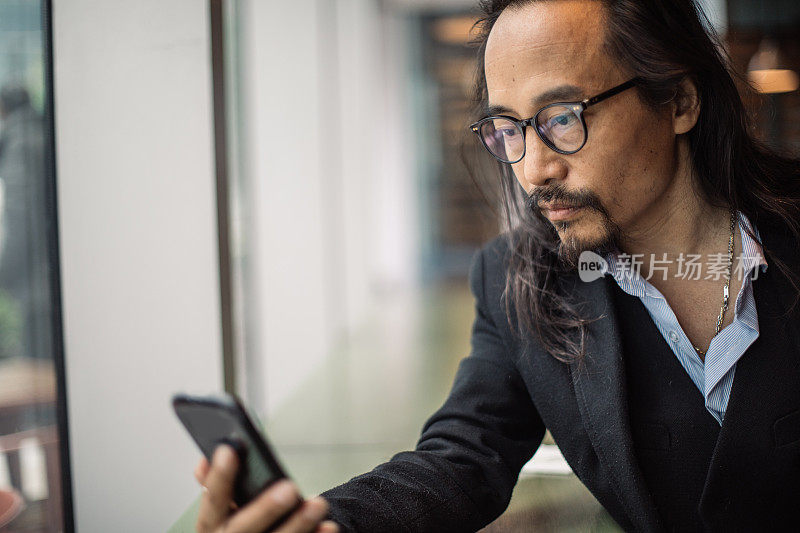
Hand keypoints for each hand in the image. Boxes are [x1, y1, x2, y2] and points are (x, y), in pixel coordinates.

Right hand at [194, 444, 339, 532]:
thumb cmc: (233, 530)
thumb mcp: (218, 513)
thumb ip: (216, 488)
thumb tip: (205, 460)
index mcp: (210, 526)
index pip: (212, 500)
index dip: (219, 477)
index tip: (229, 451)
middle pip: (243, 528)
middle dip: (266, 508)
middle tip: (288, 488)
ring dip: (298, 524)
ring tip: (318, 505)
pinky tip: (327, 527)